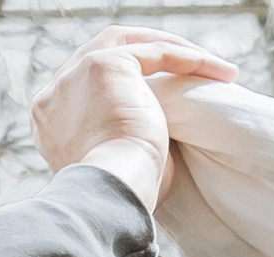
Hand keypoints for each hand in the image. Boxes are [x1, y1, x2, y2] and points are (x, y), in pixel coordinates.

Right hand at [32, 27, 237, 212]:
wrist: (114, 191)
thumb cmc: (125, 196)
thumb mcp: (122, 168)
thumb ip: (129, 145)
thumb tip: (162, 141)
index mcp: (52, 120)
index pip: (88, 86)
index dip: (127, 85)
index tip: (168, 96)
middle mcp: (55, 92)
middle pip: (102, 54)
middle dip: (149, 57)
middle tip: (192, 69)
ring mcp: (75, 75)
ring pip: (127, 44)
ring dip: (172, 50)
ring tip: (214, 66)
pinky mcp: (104, 66)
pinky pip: (154, 51)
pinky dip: (188, 58)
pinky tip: (221, 71)